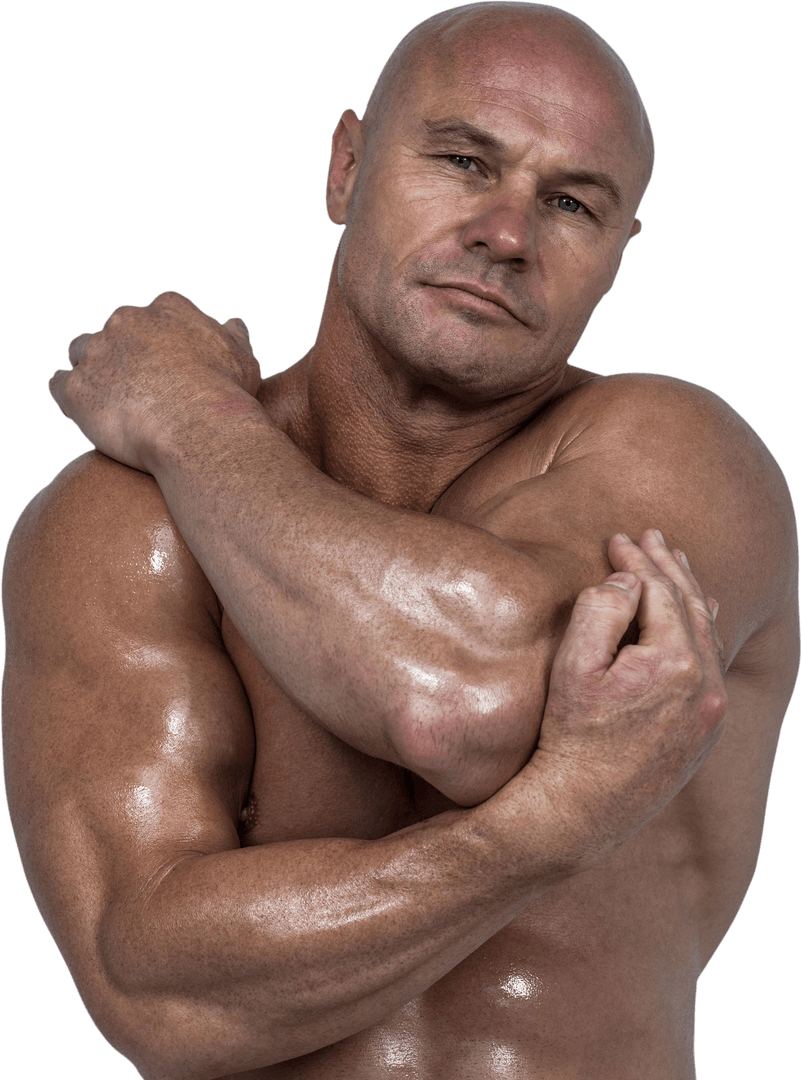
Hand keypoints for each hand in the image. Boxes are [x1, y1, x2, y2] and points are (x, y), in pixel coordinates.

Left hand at [49, 291, 262, 471]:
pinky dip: (69, 396)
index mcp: (166, 308)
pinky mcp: (75, 388)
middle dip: (123, 354)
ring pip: (82, 352)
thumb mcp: (243, 357)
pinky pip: (59, 384)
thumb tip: (231, 322)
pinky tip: (84, 412)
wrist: (199, 431)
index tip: (166, 367)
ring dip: (92, 370)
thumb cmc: (226, 396)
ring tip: (108, 400)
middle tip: (139, 388)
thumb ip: (233, 334)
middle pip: (115, 330)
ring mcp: (96, 352)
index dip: (159, 342)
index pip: (155, 315)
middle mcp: (126, 321)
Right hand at [528, 530, 725, 867]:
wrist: (582, 811)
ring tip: (675, 563)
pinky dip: (702, 632)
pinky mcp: (707, 730)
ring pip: (706, 634)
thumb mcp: (573, 666)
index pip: (658, 591)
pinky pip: (711, 665)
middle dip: (668, 567)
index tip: (616, 538)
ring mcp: (711, 709)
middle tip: (651, 536)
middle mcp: (705, 684)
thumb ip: (601, 610)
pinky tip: (699, 617)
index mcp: (675, 662)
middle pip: (690, 606)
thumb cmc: (570, 737)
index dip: (637, 560)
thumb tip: (630, 578)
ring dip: (689, 595)